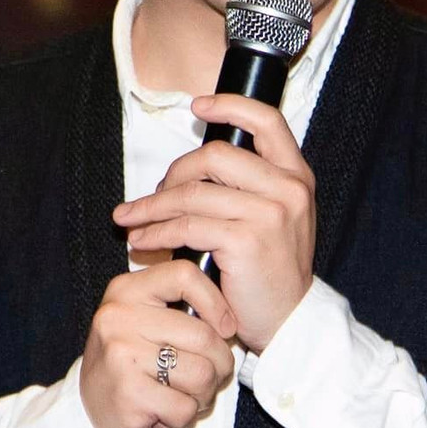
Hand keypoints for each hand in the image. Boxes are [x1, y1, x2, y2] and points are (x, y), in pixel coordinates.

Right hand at [79, 258, 236, 427]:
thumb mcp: (144, 321)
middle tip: (205, 378)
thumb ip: (178, 306)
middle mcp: (119, 317)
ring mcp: (121, 355)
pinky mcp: (128, 394)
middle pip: (204, 335)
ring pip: (202, 374)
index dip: (217, 303)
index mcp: (126, 291)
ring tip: (182, 396)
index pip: (185, 275)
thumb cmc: (129, 364)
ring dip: (202, 395)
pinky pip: (185, 408)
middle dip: (219, 365)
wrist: (87, 412)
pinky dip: (183, 418)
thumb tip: (228, 314)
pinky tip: (164, 414)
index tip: (224, 329)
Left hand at [112, 94, 315, 353]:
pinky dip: (156, 232)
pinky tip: (143, 242)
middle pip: (214, 156)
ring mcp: (270, 213)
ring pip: (192, 194)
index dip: (230, 105)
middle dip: (173, 174)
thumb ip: (246, 188)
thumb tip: (189, 170)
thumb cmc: (270, 273)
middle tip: (152, 196)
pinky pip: (187, 226)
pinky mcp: (246, 240)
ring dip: (151, 207)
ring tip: (130, 221)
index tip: (198, 106)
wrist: (289, 322)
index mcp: (296, 176)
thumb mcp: (272, 220)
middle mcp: (288, 188)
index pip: (266, 120)